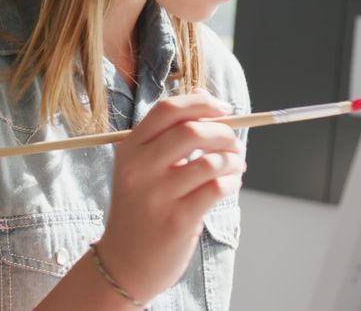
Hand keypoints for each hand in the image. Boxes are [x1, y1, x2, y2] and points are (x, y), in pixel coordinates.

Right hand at [95, 89, 244, 302]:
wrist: (124, 264)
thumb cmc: (140, 211)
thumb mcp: (141, 169)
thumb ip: (168, 136)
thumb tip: (205, 97)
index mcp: (129, 149)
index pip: (167, 110)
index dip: (201, 103)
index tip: (224, 109)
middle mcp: (139, 169)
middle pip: (191, 130)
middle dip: (224, 133)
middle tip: (235, 143)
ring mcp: (157, 196)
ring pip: (210, 161)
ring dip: (233, 159)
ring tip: (236, 166)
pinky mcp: (177, 221)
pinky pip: (216, 189)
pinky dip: (232, 181)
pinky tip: (231, 184)